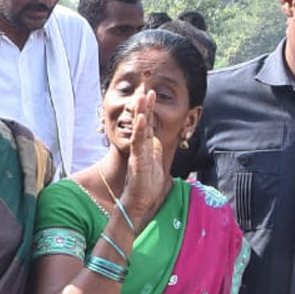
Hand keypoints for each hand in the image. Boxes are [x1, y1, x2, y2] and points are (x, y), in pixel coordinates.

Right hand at [121, 90, 168, 225]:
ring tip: (142, 98)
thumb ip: (154, 151)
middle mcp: (140, 148)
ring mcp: (138, 153)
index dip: (149, 110)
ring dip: (141, 113)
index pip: (147, 125)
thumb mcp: (155, 164)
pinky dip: (139, 130)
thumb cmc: (146, 186)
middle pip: (143, 123)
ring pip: (139, 130)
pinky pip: (138, 143)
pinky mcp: (137, 161)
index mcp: (146, 147)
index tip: (151, 94)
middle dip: (145, 107)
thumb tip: (157, 140)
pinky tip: (140, 119)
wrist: (138, 202)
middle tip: (148, 90)